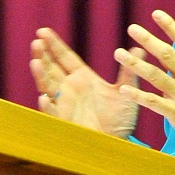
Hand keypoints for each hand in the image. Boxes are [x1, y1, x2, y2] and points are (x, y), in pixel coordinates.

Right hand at [29, 27, 144, 138]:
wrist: (118, 144)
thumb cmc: (119, 119)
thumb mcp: (126, 91)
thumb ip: (129, 71)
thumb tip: (139, 47)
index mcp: (82, 78)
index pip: (65, 57)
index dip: (54, 45)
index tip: (43, 31)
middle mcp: (70, 89)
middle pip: (51, 68)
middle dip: (43, 54)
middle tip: (37, 40)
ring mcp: (65, 104)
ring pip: (47, 86)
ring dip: (41, 74)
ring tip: (35, 61)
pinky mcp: (64, 121)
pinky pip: (53, 112)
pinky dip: (47, 105)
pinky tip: (43, 97)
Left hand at [114, 10, 174, 161]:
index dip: (170, 26)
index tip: (156, 14)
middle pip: (167, 55)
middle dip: (148, 40)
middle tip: (132, 28)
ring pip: (155, 76)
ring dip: (135, 65)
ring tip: (118, 53)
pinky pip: (153, 102)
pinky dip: (138, 96)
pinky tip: (124, 89)